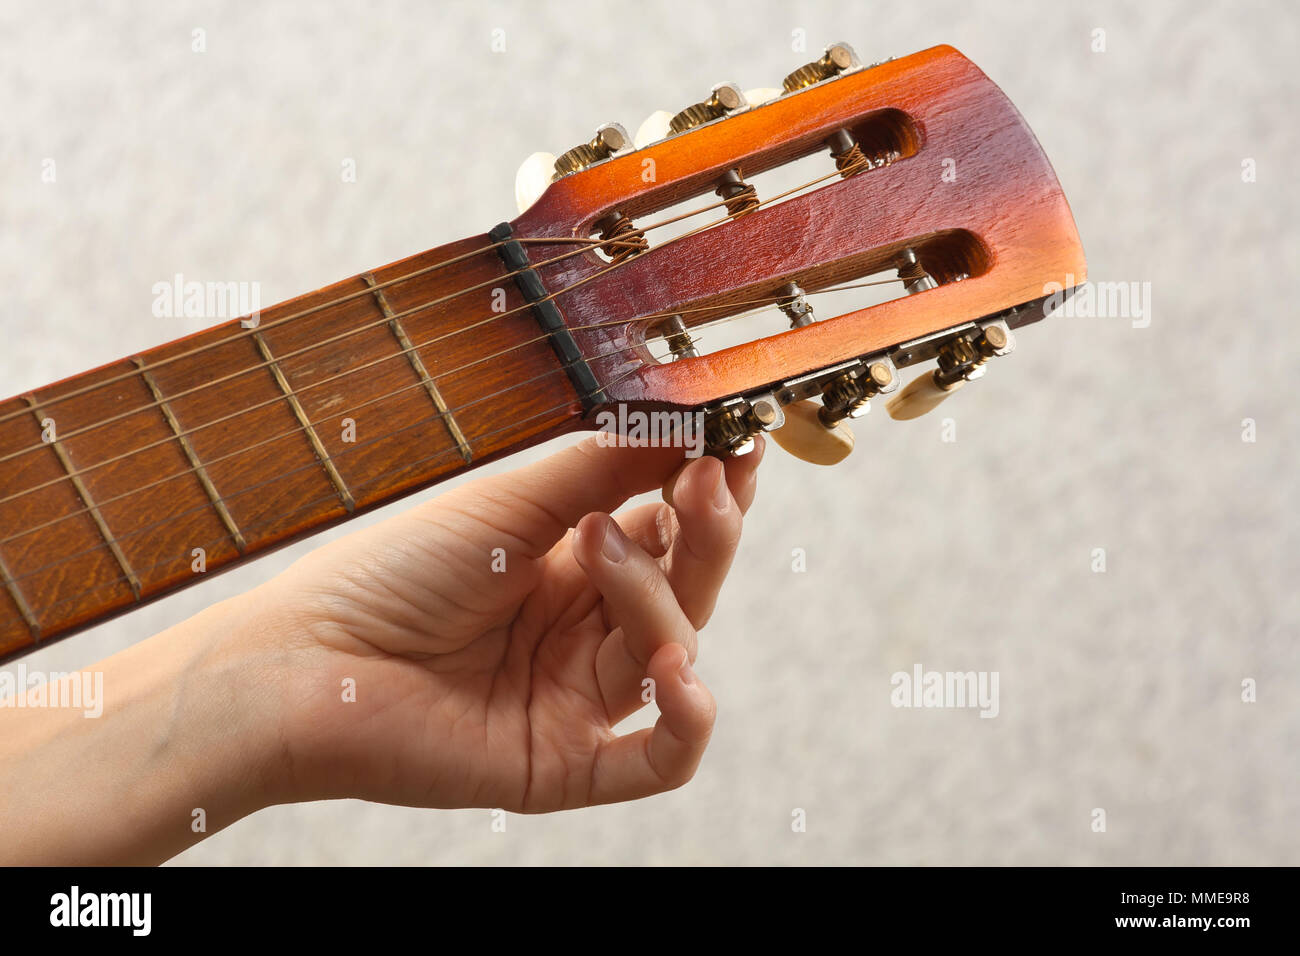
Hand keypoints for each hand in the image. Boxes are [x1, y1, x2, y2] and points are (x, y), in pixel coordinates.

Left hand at [250, 435, 763, 812]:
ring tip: (603, 550)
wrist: (306, 661)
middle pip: (686, 587)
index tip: (736, 440)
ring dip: (658, 598)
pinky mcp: (567, 763)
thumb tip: (689, 421)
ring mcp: (579, 698)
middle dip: (706, 531)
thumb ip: (604, 467)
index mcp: (574, 566)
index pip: (670, 530)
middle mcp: (586, 630)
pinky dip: (688, 721)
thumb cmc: (391, 572)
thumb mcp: (508, 503)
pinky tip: (678, 674)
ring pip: (673, 653)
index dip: (709, 490)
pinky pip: (659, 760)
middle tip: (706, 478)